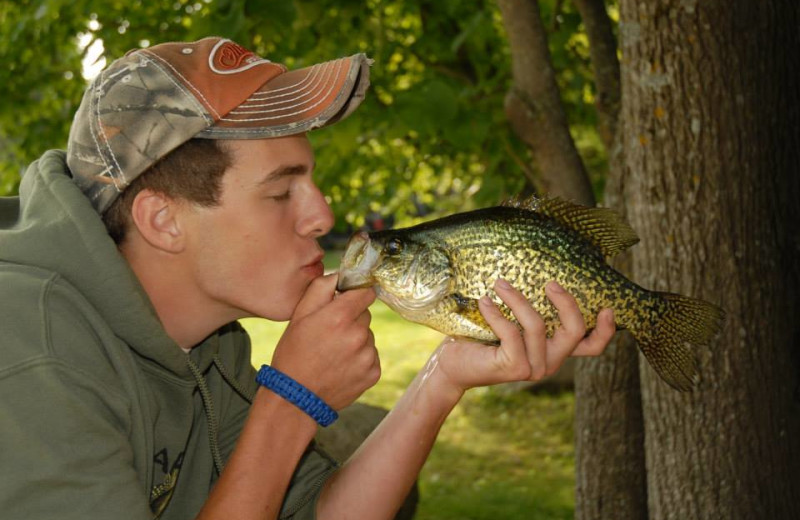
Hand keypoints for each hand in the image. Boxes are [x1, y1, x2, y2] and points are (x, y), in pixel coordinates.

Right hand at [270, 274, 379, 409]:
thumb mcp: (299, 315)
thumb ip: (321, 288)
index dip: (355, 296)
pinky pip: (371, 356)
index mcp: (340, 316)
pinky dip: (360, 359)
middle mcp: (358, 334)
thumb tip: (340, 276)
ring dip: (356, 341)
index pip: (366, 293)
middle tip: (330, 334)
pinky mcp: (373, 373)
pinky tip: (341, 366)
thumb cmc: (293, 353)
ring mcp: (368, 355)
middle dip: (352, 320)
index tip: (347, 302)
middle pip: (366, 315)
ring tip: (333, 354)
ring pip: (368, 336)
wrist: (295, 398)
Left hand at [429, 279, 615, 399]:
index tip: (607, 307)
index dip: (604, 330)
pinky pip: (512, 333)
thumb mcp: (511, 320)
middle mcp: (549, 362)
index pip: (591, 346)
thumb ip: (529, 307)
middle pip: (574, 331)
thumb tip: (538, 270)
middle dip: (566, 303)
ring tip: (499, 284)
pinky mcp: (515, 368)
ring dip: (517, 299)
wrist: (453, 364)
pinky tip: (484, 301)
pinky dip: (497, 313)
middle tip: (550, 282)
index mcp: (554, 350)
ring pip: (538, 325)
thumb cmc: (481, 337)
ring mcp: (534, 368)